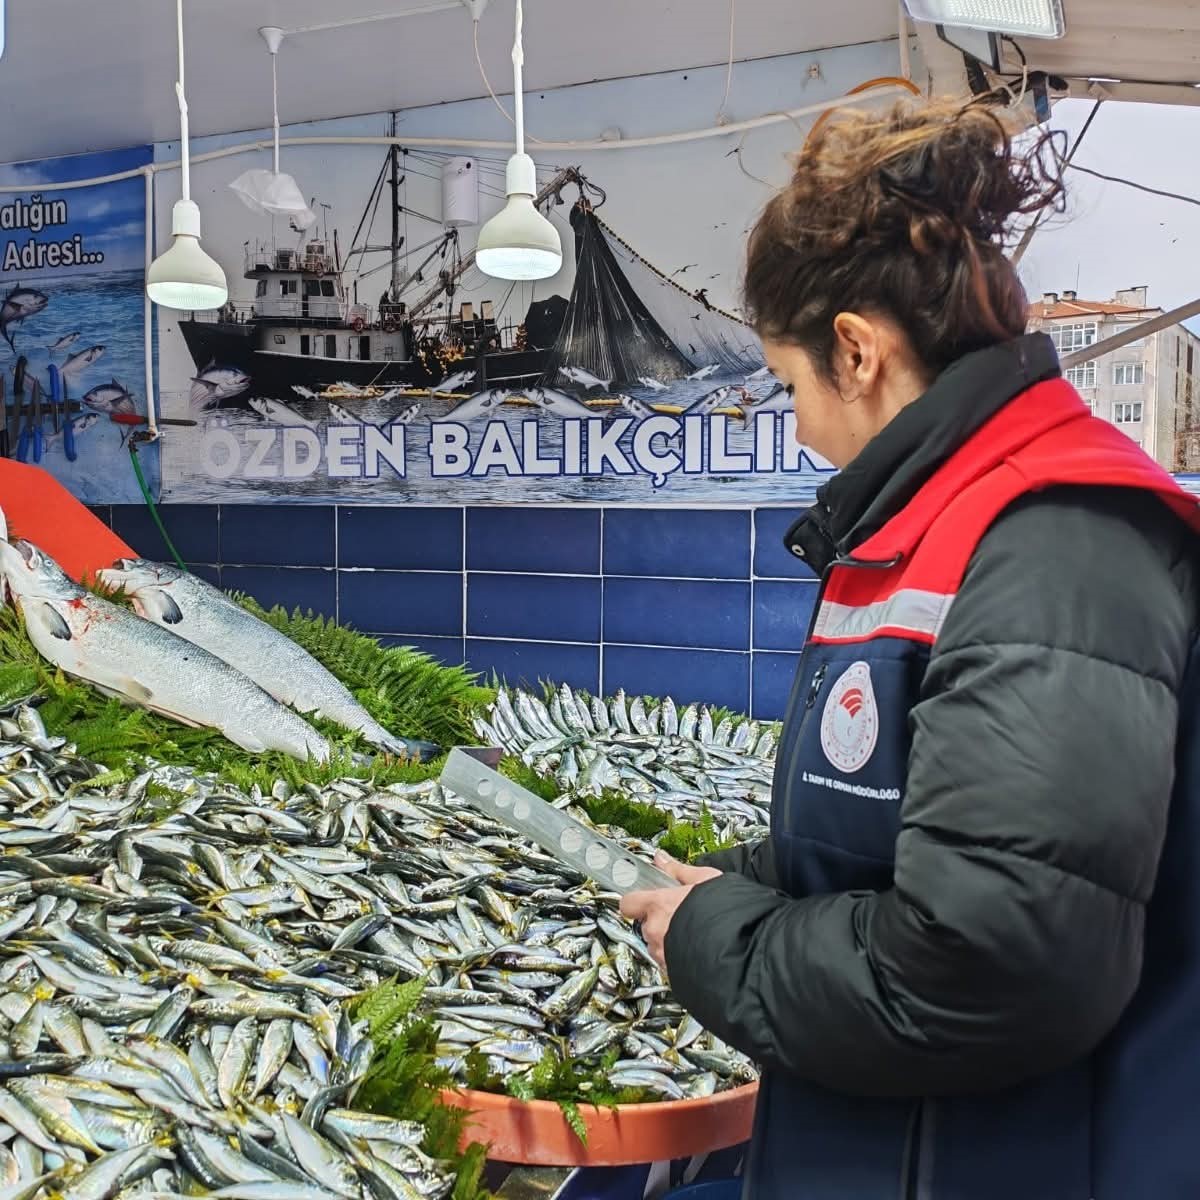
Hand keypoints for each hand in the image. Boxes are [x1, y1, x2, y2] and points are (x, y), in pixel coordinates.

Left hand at [619, 851, 721, 971]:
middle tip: (681, 913)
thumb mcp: (705, 880)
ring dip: (669, 939)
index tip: (649, 897)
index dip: (638, 899)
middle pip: (645, 924)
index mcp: (658, 905)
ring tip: (694, 932)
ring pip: (657, 945)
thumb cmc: (725, 913)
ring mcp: (662, 954)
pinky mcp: (672, 972)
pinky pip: (669, 962)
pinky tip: (698, 947)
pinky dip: (678, 956)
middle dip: (659, 920)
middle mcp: (654, 930)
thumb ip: (678, 870)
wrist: (742, 948)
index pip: (629, 902)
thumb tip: (661, 858)